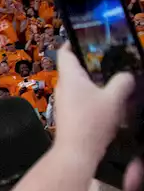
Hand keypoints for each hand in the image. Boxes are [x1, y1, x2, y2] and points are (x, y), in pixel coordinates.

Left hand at [52, 44, 135, 159]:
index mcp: (69, 76)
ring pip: (80, 84)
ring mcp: (64, 101)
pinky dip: (94, 96)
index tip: (89, 38)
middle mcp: (63, 86)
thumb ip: (122, 82)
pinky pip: (81, 98)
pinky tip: (110, 102)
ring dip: (96, 82)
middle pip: (75, 68)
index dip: (74, 42)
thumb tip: (126, 75)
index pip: (65, 52)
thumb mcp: (114, 99)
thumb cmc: (92, 121)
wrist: (76, 152)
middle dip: (92, 63)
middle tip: (112, 60)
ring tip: (116, 80)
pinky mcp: (69, 114)